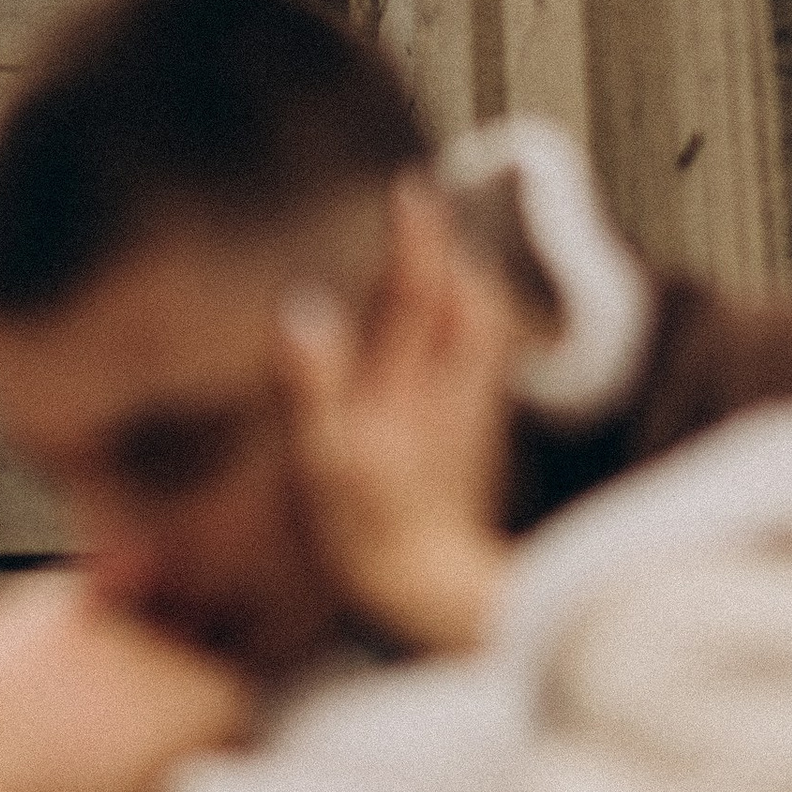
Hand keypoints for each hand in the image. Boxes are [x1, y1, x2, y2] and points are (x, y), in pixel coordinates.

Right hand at [274, 177, 515, 655]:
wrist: (432, 601)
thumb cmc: (368, 538)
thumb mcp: (321, 465)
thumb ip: (313, 382)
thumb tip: (304, 307)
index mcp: (408, 390)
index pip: (419, 292)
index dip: (415, 238)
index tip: (410, 190)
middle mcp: (451, 393)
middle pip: (472, 301)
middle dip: (455, 254)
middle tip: (432, 218)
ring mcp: (473, 418)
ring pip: (486, 330)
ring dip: (468, 288)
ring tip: (445, 260)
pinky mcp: (481, 444)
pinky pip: (485, 364)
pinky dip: (472, 331)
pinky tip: (455, 333)